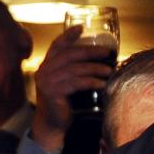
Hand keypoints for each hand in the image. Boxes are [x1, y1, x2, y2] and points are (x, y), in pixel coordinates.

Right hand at [30, 24, 113, 152]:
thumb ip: (72, 71)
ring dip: (95, 68)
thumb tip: (98, 61)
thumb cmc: (62, 103)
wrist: (51, 125)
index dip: (68, 35)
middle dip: (91, 51)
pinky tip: (102, 83)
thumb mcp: (64, 83)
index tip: (81, 28)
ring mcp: (47, 82)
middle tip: (107, 53)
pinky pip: (76, 83)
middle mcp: (44, 71)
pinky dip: (91, 82)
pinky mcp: (53, 93)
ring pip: (75, 69)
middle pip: (70, 54)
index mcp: (46, 66)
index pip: (56, 46)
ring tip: (109, 70)